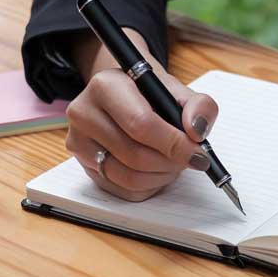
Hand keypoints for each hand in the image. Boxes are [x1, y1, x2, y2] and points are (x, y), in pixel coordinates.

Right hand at [65, 30, 218, 200]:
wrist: (125, 96)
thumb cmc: (151, 95)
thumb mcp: (179, 91)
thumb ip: (198, 106)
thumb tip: (196, 132)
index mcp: (105, 86)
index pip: (140, 124)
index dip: (173, 144)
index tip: (198, 153)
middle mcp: (84, 113)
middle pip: (134, 155)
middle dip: (170, 163)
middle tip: (189, 160)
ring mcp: (79, 141)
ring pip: (128, 177)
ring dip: (161, 176)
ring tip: (174, 163)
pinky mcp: (82, 164)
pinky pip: (122, 190)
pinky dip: (148, 186)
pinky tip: (157, 171)